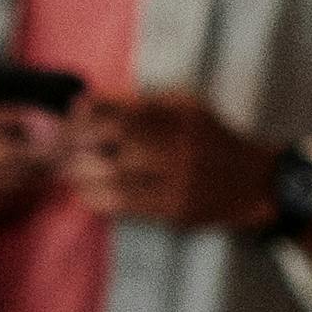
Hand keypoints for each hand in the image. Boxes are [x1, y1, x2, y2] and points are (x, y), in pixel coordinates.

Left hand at [66, 87, 282, 235]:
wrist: (256, 182)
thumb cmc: (211, 139)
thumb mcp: (186, 107)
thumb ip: (141, 103)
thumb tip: (88, 100)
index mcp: (182, 117)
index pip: (124, 114)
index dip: (90, 114)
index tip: (71, 112)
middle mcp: (181, 148)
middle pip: (114, 146)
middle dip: (77, 146)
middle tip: (56, 145)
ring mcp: (178, 182)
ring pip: (114, 179)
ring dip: (80, 175)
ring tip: (65, 169)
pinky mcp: (176, 211)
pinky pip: (126, 206)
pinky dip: (97, 198)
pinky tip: (84, 192)